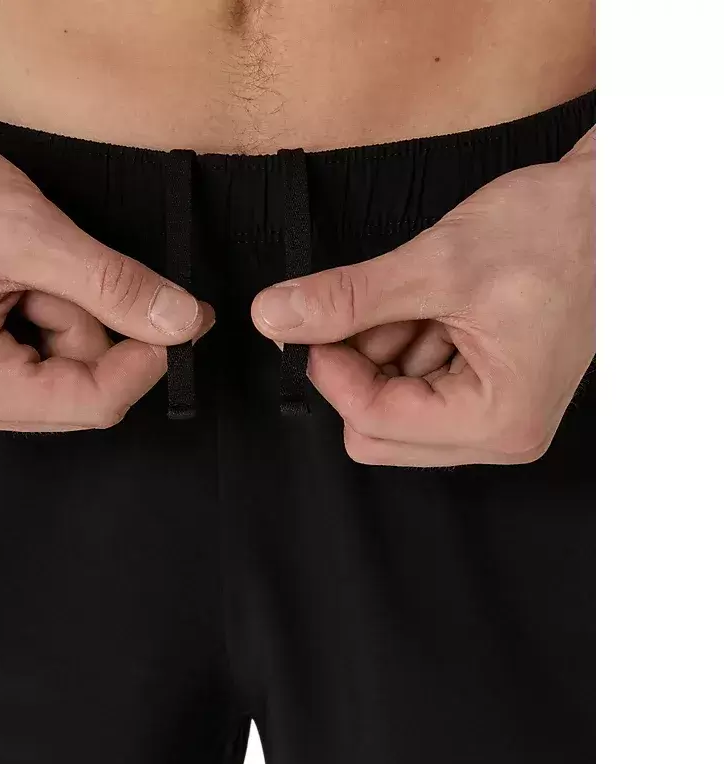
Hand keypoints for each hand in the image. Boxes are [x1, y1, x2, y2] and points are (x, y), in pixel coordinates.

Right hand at [0, 113, 212, 432]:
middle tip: (57, 269)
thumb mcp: (36, 235)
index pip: (93, 405)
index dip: (147, 360)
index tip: (181, 315)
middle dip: (92, 326)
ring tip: (23, 268)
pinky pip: (51, 358)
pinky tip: (20, 280)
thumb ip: (116, 286)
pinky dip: (56, 315)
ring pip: (73, 373)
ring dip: (73, 315)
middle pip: (84, 393)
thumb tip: (185, 324)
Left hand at [251, 128, 594, 466]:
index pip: (371, 423)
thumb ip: (347, 297)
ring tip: (427, 294)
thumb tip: (273, 316)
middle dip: (360, 364)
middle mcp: (498, 435)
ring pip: (389, 407)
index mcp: (497, 421)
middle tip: (376, 303)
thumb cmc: (555, 232)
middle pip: (376, 429)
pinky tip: (436, 302)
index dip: (329, 367)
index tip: (311, 318)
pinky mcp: (487, 393)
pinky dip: (406, 343)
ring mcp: (494, 416)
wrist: (613, 205)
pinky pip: (416, 386)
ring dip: (386, 348)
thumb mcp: (437, 262)